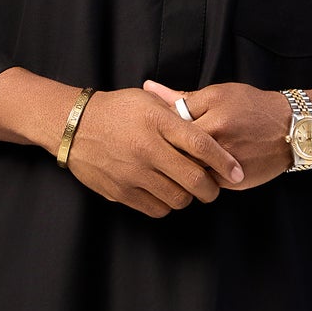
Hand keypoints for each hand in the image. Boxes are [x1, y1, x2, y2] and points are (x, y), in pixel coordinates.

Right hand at [68, 86, 245, 217]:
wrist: (73, 126)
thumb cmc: (116, 111)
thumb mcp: (148, 102)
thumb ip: (179, 114)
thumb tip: (210, 129)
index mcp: (157, 121)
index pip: (201, 145)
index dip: (225, 162)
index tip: (238, 172)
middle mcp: (146, 148)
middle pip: (194, 179)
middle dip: (212, 188)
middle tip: (214, 187)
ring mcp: (133, 173)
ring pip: (178, 199)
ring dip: (188, 197)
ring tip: (186, 188)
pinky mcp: (120, 192)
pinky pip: (156, 209)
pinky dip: (167, 204)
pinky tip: (164, 192)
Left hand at [143, 79, 293, 189]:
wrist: (292, 128)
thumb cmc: (252, 106)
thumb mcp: (218, 94)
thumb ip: (182, 97)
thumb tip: (148, 87)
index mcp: (211, 122)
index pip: (169, 132)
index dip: (159, 132)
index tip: (153, 131)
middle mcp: (219, 149)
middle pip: (177, 157)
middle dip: (166, 153)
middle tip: (159, 148)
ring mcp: (227, 169)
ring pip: (191, 174)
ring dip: (181, 167)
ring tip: (176, 158)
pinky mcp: (235, 183)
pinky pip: (207, 184)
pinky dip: (200, 177)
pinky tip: (198, 166)